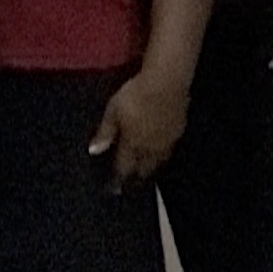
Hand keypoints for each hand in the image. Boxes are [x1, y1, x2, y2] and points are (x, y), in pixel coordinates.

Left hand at [88, 69, 188, 184]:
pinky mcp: (178, 132)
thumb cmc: (135, 95)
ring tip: (145, 176)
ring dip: (150, 170)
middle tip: (130, 186)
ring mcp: (167, 141)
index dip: (119, 178)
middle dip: (136, 178)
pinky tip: (159, 156)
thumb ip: (105, 133)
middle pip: (144, 169)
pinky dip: (161, 158)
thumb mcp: (113, 111)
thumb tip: (93, 151)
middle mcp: (151, 148)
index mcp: (133, 144)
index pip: (124, 167)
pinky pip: (169, 152)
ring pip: (158, 163)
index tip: (114, 189)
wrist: (167, 83)